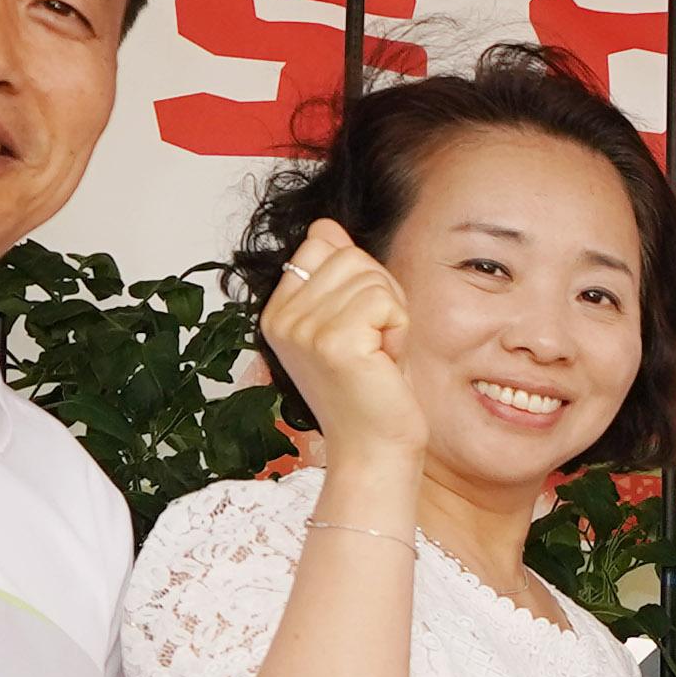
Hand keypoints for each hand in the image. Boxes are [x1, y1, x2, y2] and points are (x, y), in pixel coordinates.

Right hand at [260, 219, 424, 465]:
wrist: (374, 451)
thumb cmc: (370, 393)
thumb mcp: (350, 323)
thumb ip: (337, 275)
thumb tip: (327, 225)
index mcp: (277, 312)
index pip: (321, 243)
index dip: (359, 277)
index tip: (360, 326)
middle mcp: (280, 318)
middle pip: (350, 255)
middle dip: (380, 295)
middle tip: (375, 343)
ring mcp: (302, 329)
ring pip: (370, 275)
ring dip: (392, 315)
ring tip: (378, 356)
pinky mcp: (333, 342)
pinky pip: (385, 300)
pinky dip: (399, 329)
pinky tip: (385, 363)